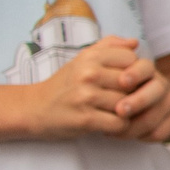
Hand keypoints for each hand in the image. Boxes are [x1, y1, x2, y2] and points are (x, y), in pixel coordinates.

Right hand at [30, 37, 149, 140]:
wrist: (34, 108)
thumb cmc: (65, 84)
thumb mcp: (82, 59)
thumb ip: (109, 46)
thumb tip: (135, 43)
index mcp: (90, 57)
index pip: (131, 59)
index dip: (133, 71)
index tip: (124, 80)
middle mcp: (88, 74)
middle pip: (132, 82)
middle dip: (132, 93)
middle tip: (122, 99)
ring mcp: (86, 97)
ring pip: (128, 103)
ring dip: (126, 112)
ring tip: (115, 112)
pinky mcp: (85, 119)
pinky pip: (119, 123)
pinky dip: (119, 127)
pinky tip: (109, 123)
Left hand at [106, 46, 169, 142]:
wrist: (141, 103)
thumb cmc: (118, 85)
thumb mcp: (112, 65)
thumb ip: (114, 49)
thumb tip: (132, 42)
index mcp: (147, 70)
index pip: (146, 67)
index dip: (135, 74)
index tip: (122, 81)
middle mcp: (161, 85)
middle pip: (156, 92)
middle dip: (138, 101)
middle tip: (119, 110)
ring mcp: (169, 103)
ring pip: (156, 115)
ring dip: (134, 125)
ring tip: (111, 129)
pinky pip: (159, 132)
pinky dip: (141, 136)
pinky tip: (122, 135)